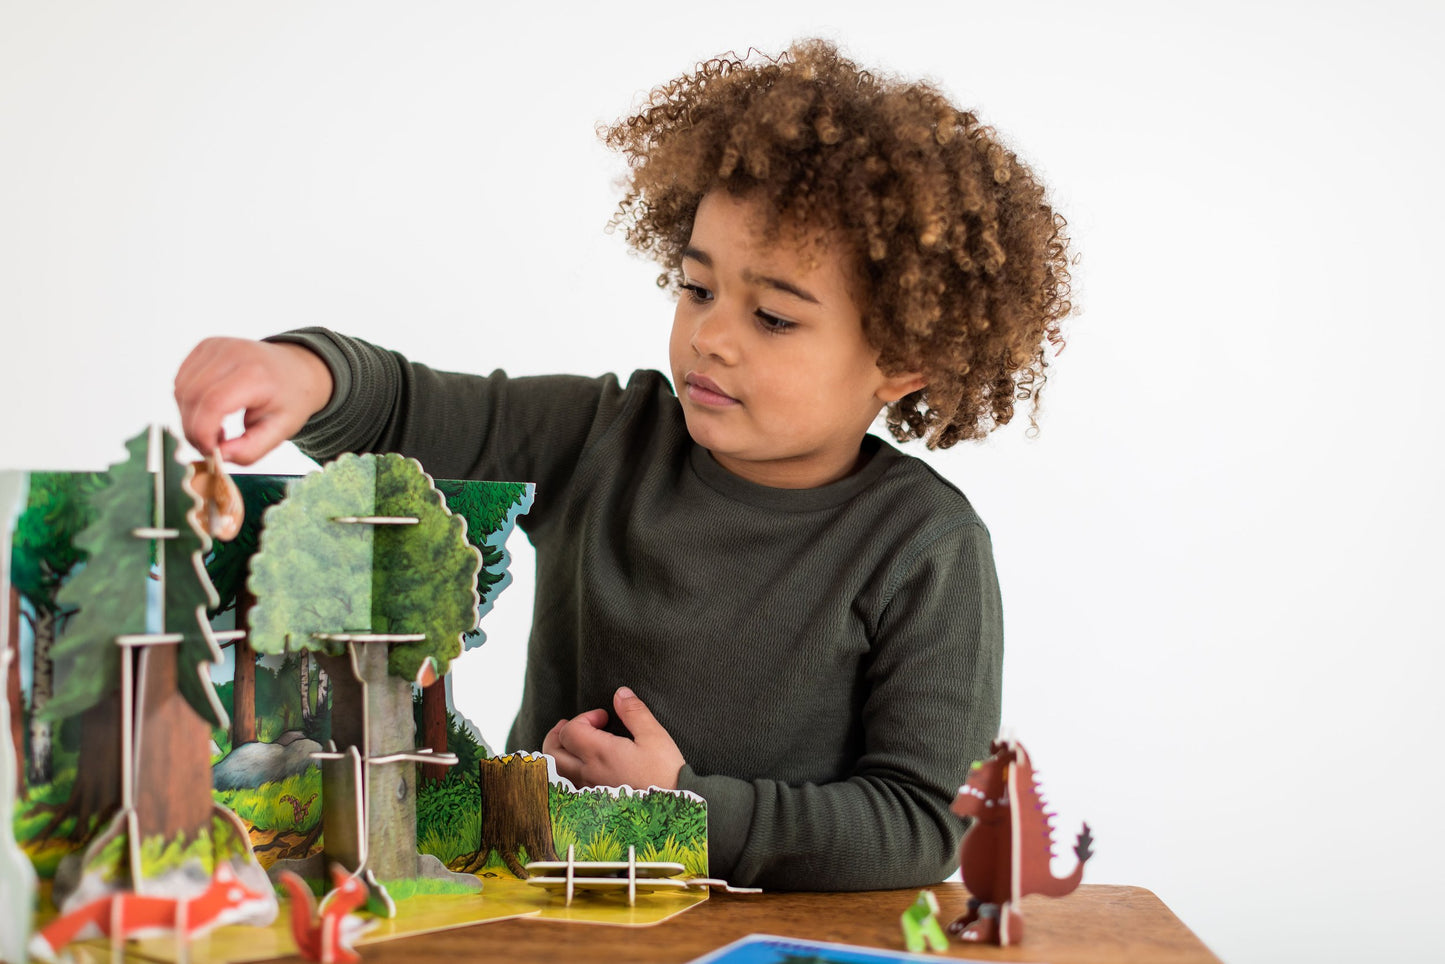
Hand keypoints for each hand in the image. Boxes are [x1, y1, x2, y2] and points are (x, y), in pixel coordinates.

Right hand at [174, 338, 333, 464]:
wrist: (296, 369)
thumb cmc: (288, 400)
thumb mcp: (280, 431)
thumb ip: (250, 450)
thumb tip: (218, 457)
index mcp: (256, 374)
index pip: (214, 404)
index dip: (203, 433)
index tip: (212, 452)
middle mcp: (233, 353)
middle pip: (191, 397)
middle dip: (193, 430)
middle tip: (211, 447)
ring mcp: (216, 346)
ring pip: (181, 390)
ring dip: (189, 417)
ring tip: (216, 429)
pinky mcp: (205, 345)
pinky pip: (181, 381)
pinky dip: (188, 403)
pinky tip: (210, 411)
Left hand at [542, 687, 685, 790]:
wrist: (672, 810)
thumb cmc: (665, 773)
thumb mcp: (654, 736)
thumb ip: (634, 712)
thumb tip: (620, 694)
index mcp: (599, 754)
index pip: (570, 731)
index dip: (584, 717)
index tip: (604, 716)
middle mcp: (588, 773)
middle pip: (553, 752)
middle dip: (558, 733)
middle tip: (572, 724)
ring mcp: (589, 790)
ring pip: (556, 772)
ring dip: (559, 753)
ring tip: (572, 744)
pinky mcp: (594, 803)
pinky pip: (567, 786)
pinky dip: (566, 771)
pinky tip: (581, 766)